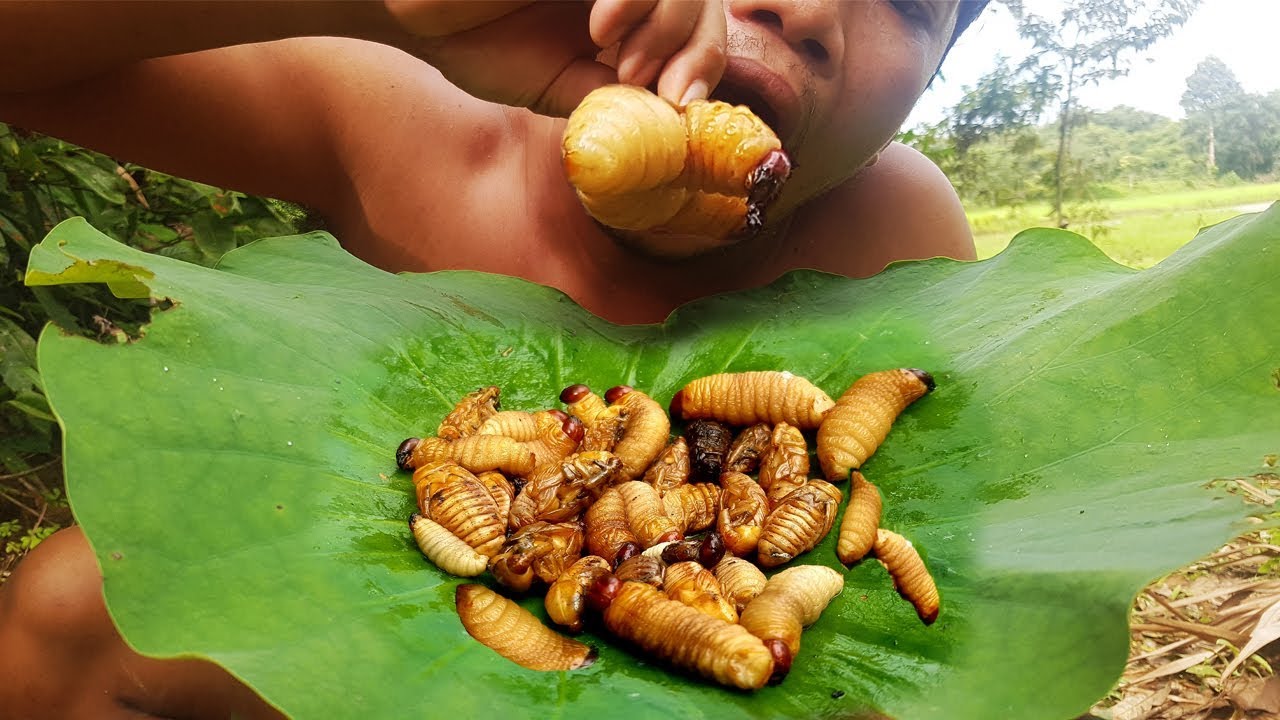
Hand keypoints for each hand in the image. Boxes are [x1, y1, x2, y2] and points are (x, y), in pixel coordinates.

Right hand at [384, 0, 726, 116]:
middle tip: (661, 91)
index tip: (680, 103)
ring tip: (621, 63)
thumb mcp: (563, 88)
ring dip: (669, 27)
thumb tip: (678, 120)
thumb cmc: (479, 39)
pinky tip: (601, 27)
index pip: (699, 28)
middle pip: (705, 1)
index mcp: (629, 10)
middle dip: (699, 50)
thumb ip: (619, 100)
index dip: (705, 62)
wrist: (412, 8)